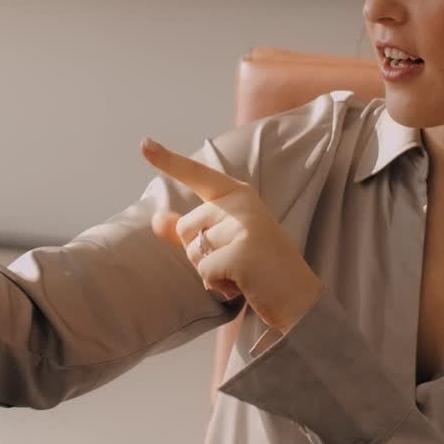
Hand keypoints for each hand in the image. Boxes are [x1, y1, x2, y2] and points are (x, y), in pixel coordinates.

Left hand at [141, 138, 323, 332]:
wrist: (299, 299)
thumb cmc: (259, 268)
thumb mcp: (224, 242)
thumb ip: (190, 230)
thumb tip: (156, 219)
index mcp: (238, 194)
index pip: (197, 174)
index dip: (168, 160)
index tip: (144, 143)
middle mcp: (241, 203)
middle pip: (185, 228)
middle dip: (200, 255)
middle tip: (236, 262)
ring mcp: (243, 226)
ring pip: (193, 253)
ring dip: (210, 273)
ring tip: (242, 274)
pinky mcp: (242, 253)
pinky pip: (205, 273)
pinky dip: (218, 286)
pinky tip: (244, 285)